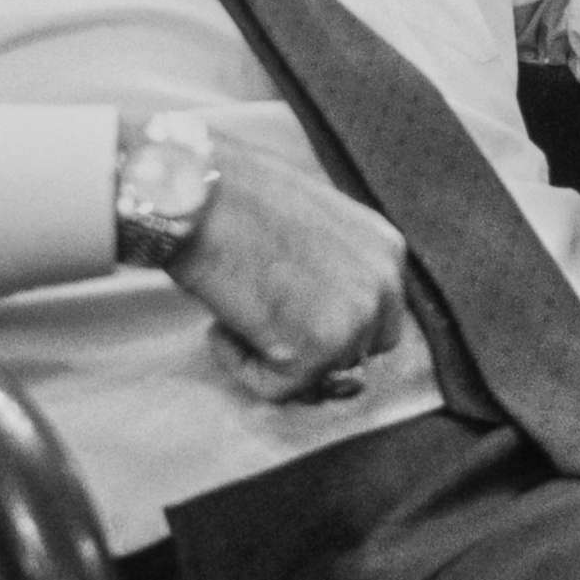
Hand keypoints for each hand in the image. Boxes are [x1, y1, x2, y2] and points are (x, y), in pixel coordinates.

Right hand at [159, 126, 409, 403]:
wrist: (193, 191)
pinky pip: (277, 389)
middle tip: (260, 318)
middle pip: (355, 353)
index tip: (286, 308)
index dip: (328, 323)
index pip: (377, 317)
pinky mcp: (315, 351)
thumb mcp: (313, 221)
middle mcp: (384, 286)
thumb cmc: (237, 195)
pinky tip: (221, 325)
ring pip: (317, 374)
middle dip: (310, 347)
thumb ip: (334, 266)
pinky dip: (241, 366)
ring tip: (237, 308)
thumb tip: (322, 315)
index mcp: (386, 249)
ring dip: (273, 354)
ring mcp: (354, 320)